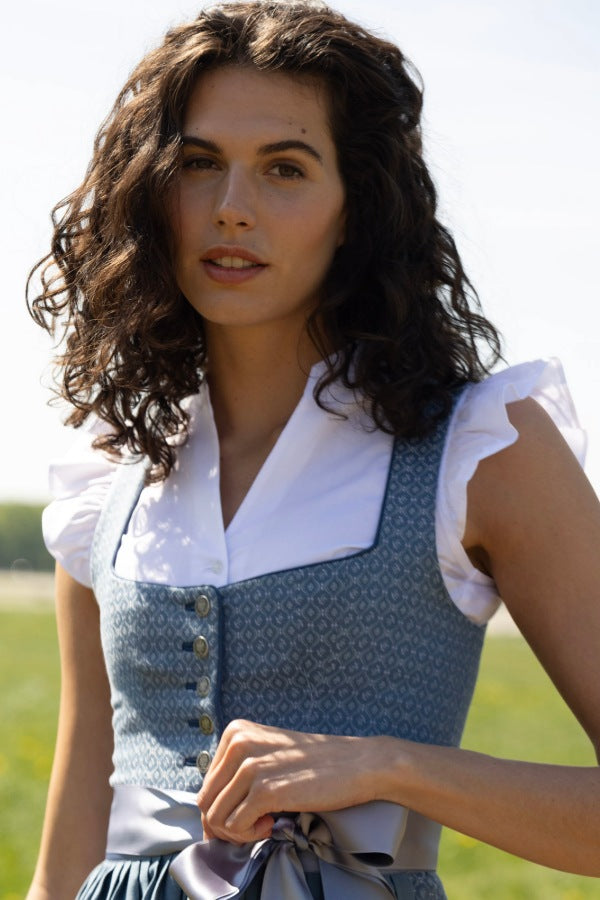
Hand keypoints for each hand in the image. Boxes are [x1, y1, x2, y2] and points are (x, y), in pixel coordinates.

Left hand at [197, 719, 389, 843]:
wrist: (357, 763)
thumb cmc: (315, 764)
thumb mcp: (268, 755)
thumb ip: (238, 773)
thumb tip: (210, 815)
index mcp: (236, 732)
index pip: (206, 784)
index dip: (222, 808)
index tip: (247, 814)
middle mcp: (238, 743)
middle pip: (206, 802)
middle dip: (226, 824)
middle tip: (255, 825)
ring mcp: (250, 766)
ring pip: (216, 817)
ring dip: (239, 831)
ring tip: (266, 822)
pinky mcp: (265, 789)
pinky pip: (235, 826)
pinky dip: (251, 835)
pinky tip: (272, 824)